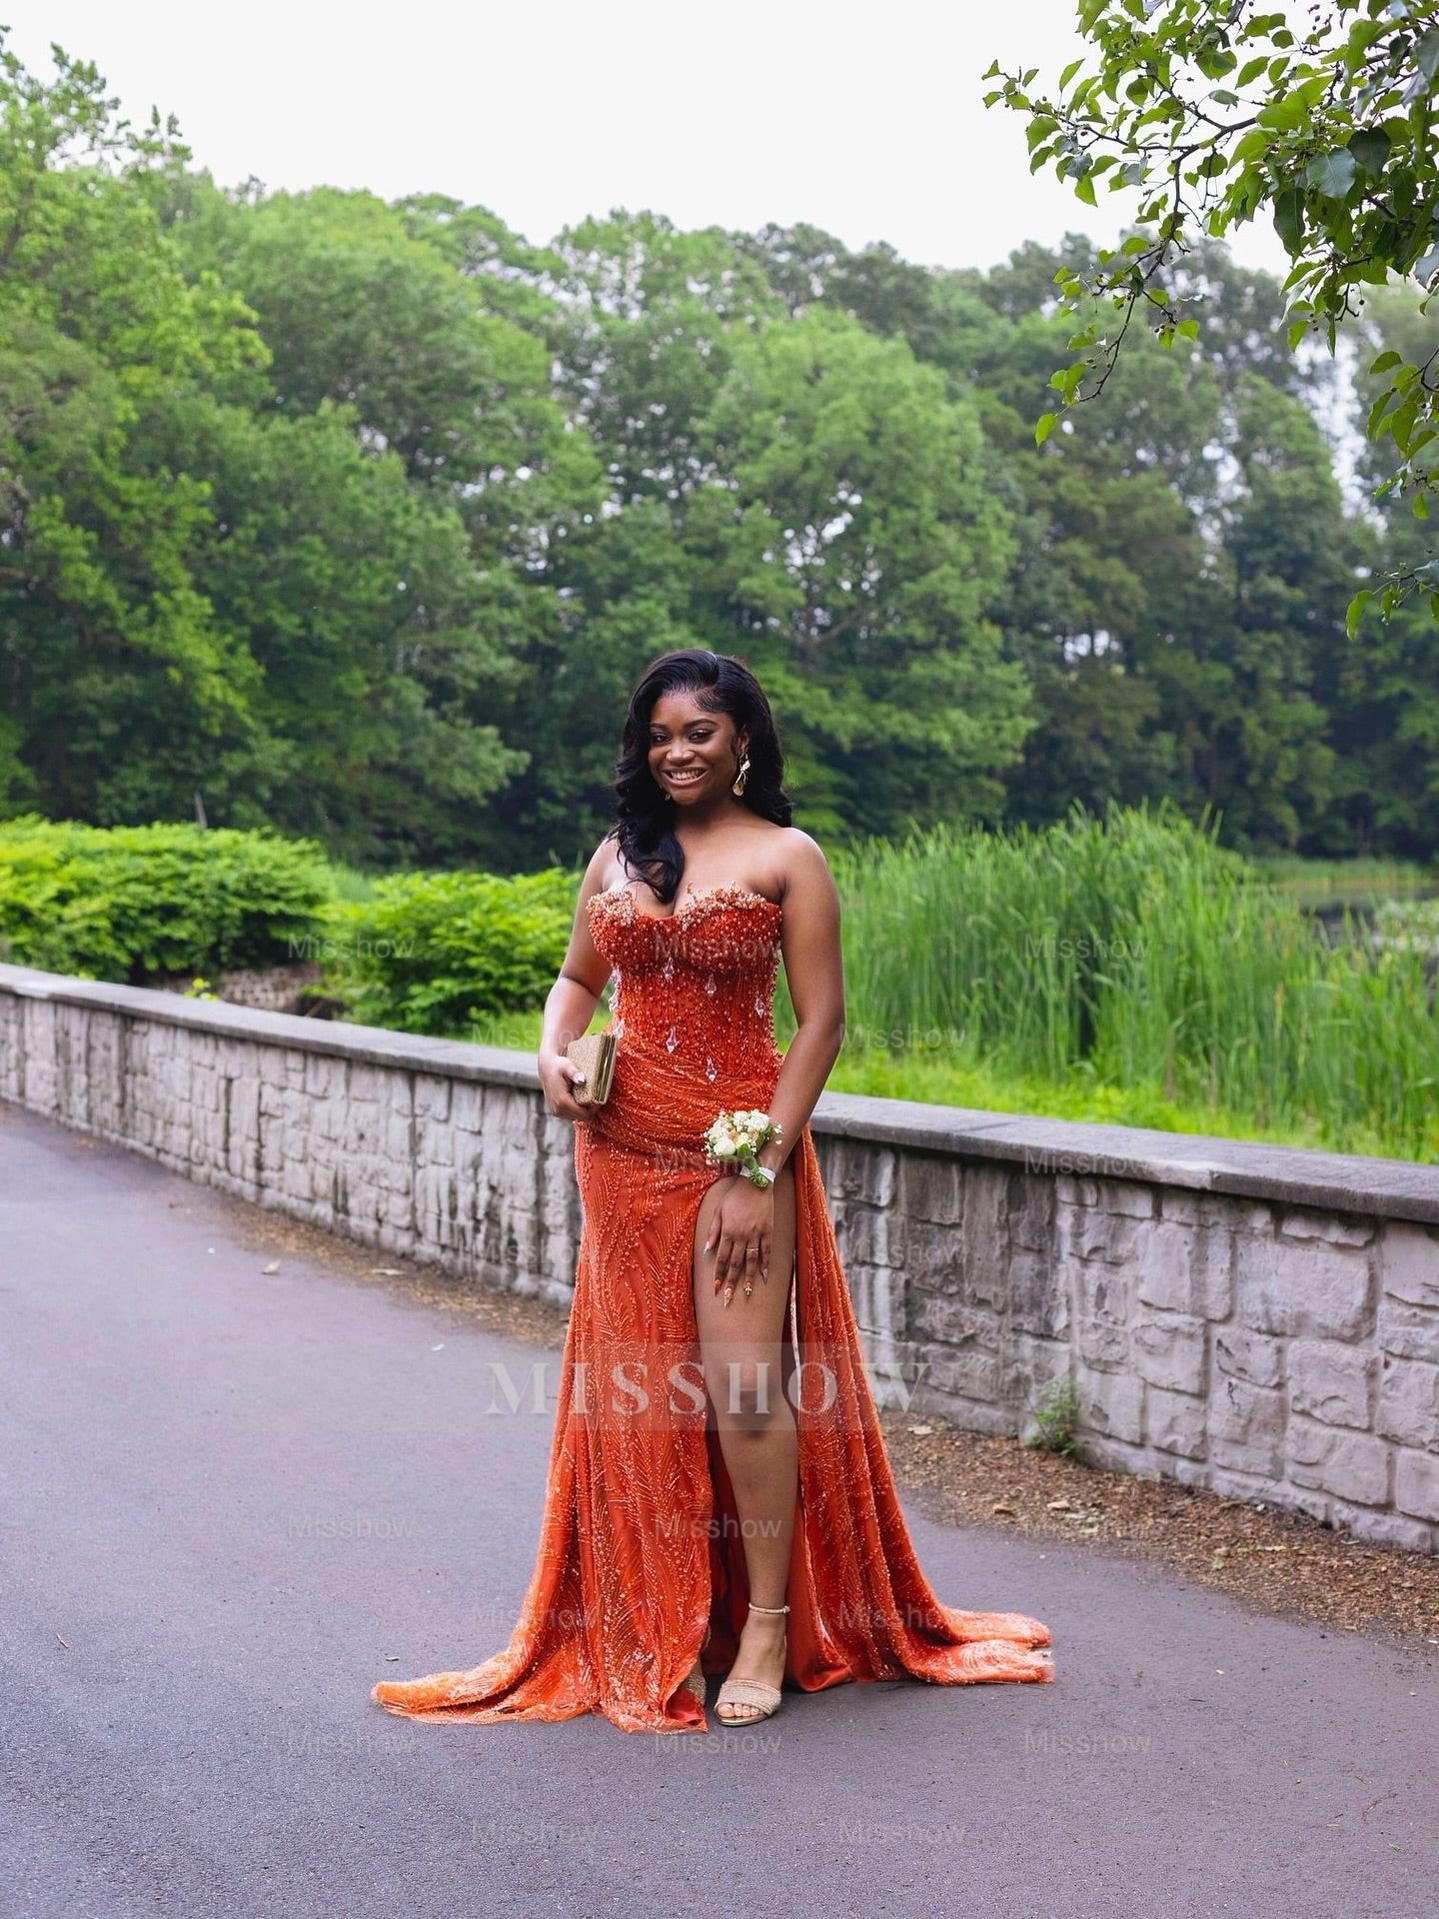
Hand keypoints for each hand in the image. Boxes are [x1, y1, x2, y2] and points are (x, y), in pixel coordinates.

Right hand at [538, 1050, 595, 1123]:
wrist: (546, 1068)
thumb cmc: (558, 1065)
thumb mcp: (567, 1066)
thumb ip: (575, 1073)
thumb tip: (582, 1080)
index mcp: (562, 1102)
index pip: (584, 1114)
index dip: (595, 1108)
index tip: (600, 1099)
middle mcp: (557, 1110)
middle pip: (582, 1117)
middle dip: (591, 1109)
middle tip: (597, 1097)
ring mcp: (556, 1112)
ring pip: (578, 1117)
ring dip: (585, 1110)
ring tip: (590, 1097)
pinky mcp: (556, 1112)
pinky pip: (572, 1115)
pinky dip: (579, 1109)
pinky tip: (581, 1099)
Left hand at [704, 1177, 774, 1305]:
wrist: (756, 1183)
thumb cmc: (734, 1196)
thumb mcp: (718, 1211)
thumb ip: (712, 1231)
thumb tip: (706, 1251)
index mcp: (727, 1231)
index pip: (721, 1258)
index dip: (718, 1275)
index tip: (716, 1289)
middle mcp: (741, 1236)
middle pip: (734, 1264)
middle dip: (730, 1282)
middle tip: (728, 1300)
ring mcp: (756, 1234)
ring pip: (751, 1261)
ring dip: (748, 1279)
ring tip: (747, 1294)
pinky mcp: (768, 1231)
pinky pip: (766, 1252)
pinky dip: (765, 1265)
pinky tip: (764, 1277)